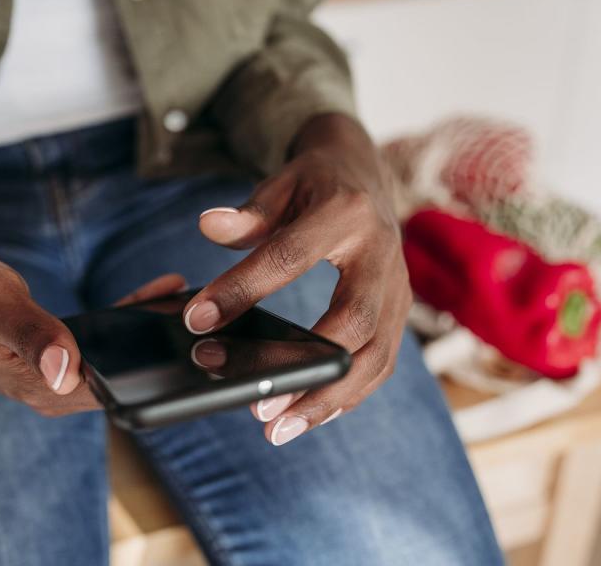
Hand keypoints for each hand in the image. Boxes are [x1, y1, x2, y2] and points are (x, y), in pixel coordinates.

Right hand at [0, 238, 185, 415]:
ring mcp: (51, 371)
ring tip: (198, 298)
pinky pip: (103, 340)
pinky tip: (162, 291)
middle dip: (167, 350)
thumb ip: (31, 336)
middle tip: (218, 313)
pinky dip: (130, 317)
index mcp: (35, 386)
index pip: (113, 393)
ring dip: (153, 330)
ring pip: (118, 357)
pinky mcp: (52, 351)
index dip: (158, 372)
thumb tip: (68, 371)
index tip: (203, 343)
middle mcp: (47, 387)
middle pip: (125, 377)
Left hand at [183, 113, 411, 444]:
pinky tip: (308, 414)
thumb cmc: (314, 182)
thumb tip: (208, 227)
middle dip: (304, 369)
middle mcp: (382, 253)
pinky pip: (381, 362)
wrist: (364, 172)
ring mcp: (399, 286)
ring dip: (329, 398)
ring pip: (375, 355)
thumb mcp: (279, 184)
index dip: (242, 290)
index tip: (198, 321)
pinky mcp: (401, 311)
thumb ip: (247, 213)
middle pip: (353, 322)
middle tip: (256, 405)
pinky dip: (347, 395)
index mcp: (344, 213)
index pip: (289, 257)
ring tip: (279, 429)